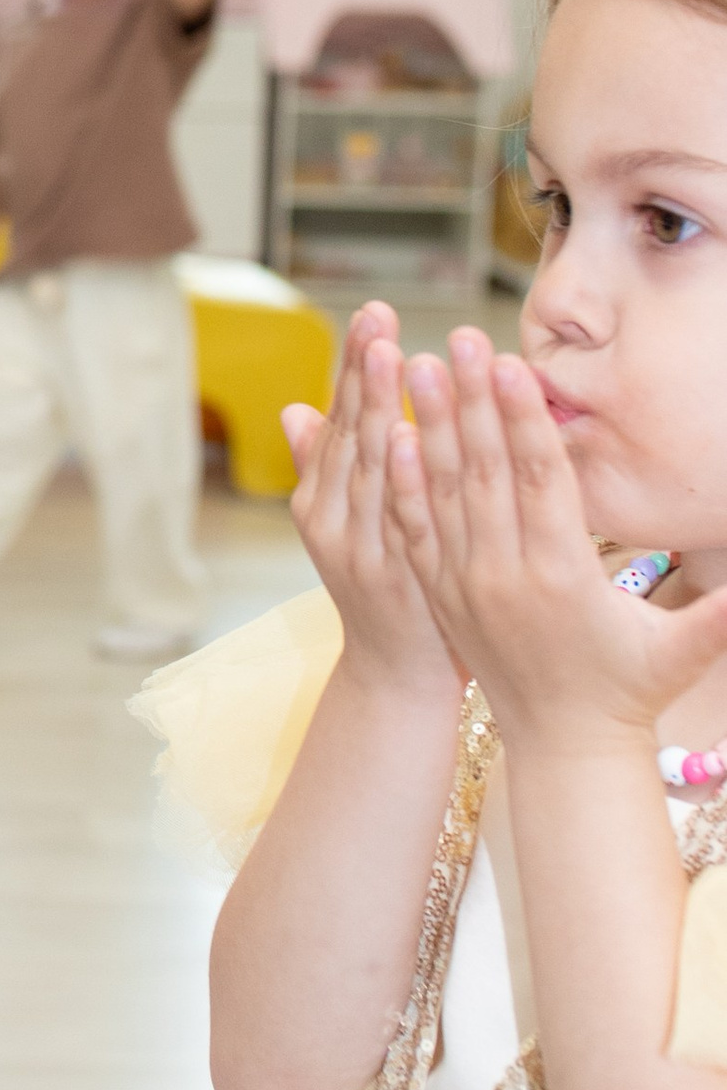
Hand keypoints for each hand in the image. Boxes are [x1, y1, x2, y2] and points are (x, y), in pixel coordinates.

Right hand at [280, 303, 462, 707]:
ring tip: (393, 352)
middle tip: (379, 315)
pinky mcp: (385, 575)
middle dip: (364, 370)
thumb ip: (329, 467)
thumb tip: (293, 407)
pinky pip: (388, 514)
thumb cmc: (391, 591)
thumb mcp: (352, 525)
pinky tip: (401, 433)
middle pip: (346, 431)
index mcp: (321, 501)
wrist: (398, 677)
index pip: (338, 419)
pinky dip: (389, 474)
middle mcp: (329, 519)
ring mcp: (355, 548)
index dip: (354, 366)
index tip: (375, 314)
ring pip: (364, 465)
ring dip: (375, 406)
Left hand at [386, 327, 726, 757]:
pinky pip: (417, 529)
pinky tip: (395, 438)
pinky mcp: (443, 594)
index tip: (514, 367)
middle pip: (487, 474)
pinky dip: (405, 483)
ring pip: (445, 493)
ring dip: (432, 426)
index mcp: (563, 579)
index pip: (542, 483)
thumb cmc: (631, 693)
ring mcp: (466, 586)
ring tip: (420, 367)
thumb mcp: (682, 651)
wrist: (564, 749)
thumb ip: (722, 613)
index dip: (527, 422)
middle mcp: (506, 577)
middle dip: (474, 402)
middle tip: (460, 340)